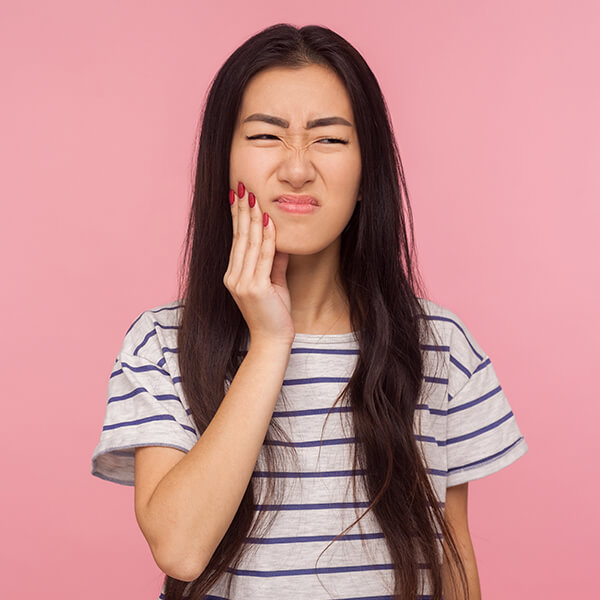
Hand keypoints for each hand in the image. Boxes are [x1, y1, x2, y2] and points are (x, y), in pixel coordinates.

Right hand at [223, 182, 294, 346]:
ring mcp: (241, 283)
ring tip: (253, 196)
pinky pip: (262, 256)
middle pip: (239, 237)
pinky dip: (266, 237)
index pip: (236, 240)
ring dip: (252, 217)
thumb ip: (273, 261)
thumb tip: (277, 238)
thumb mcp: (274, 283)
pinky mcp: (254, 288)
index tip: (238, 196)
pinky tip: (267, 220)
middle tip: (242, 186)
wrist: (272, 341)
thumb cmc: (274, 315)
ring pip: (248, 243)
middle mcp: (233, 277)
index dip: (237, 217)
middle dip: (241, 210)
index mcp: (234, 275)